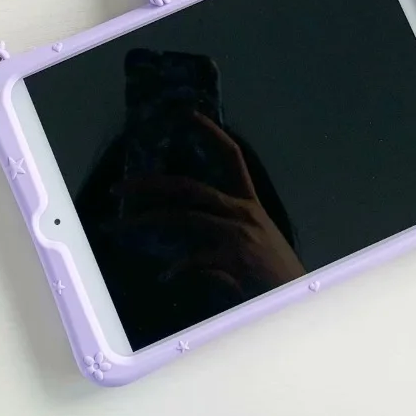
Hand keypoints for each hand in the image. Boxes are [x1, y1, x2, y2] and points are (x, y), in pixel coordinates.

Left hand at [111, 112, 303, 294]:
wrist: (298, 301)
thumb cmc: (276, 274)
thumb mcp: (254, 243)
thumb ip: (220, 236)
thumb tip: (182, 249)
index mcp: (250, 204)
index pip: (232, 156)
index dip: (211, 133)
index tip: (188, 114)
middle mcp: (242, 212)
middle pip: (189, 187)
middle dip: (149, 184)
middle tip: (117, 188)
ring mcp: (237, 235)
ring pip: (183, 219)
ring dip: (146, 223)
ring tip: (117, 229)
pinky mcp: (234, 260)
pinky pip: (195, 260)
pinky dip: (178, 269)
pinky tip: (167, 276)